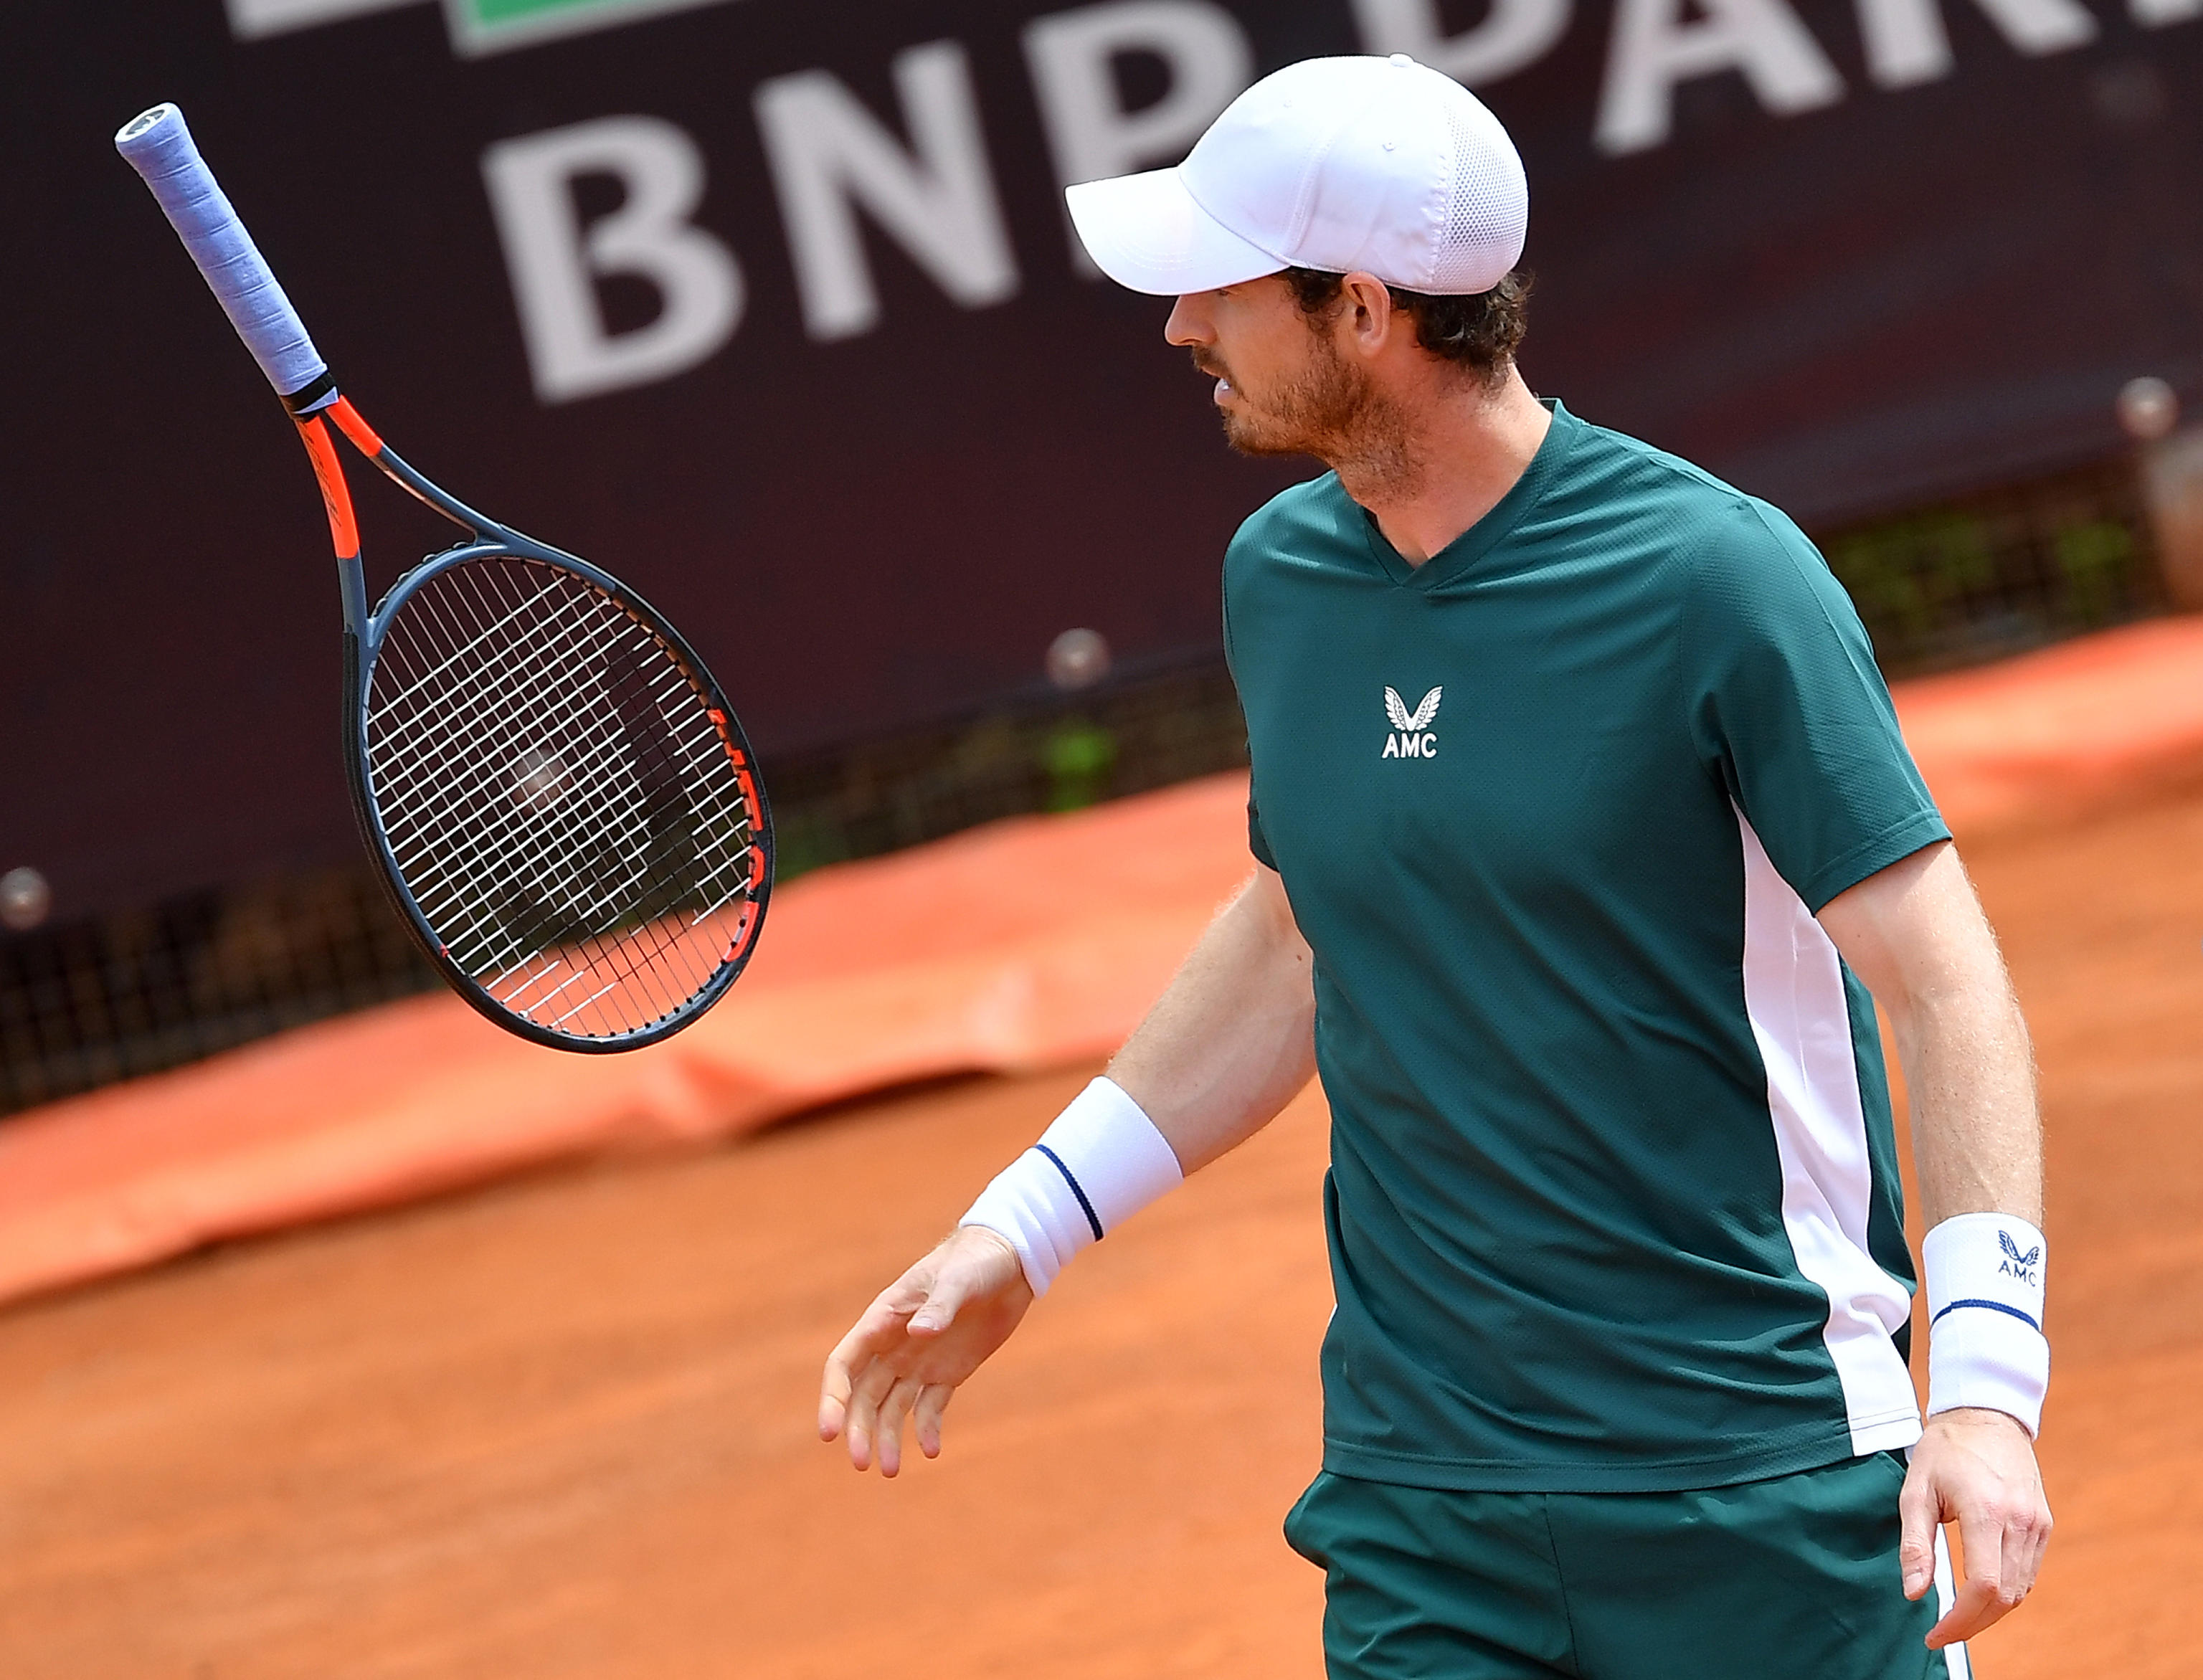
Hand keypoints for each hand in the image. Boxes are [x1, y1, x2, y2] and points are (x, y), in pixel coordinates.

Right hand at [818, 1225, 1034, 1476]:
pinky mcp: (947, 1373)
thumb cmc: (975, 1262)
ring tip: (890, 1470)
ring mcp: (919, 1362)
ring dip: (887, 1438)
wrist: (1010, 1263)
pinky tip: (932, 1450)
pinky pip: (929, 1408)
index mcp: (882, 1321)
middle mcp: (894, 1346)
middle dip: (859, 1429)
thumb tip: (918, 1333)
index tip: (829, 1432)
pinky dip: (926, 1430)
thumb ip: (939, 1306)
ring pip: (891, 1408)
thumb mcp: (958, 1281)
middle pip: (863, 1396)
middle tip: (863, 1463)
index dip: (833, 1399)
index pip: (844, 1366)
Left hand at [1900, 1407, 2052, 1647]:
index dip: (1960, 1620)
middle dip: (1972, 1624)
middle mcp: (2020, 1521)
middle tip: (1941, 1633)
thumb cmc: (1944, 1449)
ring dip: (1989, 1613)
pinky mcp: (2044, 1525)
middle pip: (2004, 1597)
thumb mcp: (1915, 1490)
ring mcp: (2037, 1524)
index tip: (1934, 1633)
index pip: (1983, 1586)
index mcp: (1986, 1511)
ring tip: (1956, 1617)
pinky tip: (1979, 1593)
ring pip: (2020, 1591)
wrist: (1987, 1415)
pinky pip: (2027, 1573)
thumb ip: (1915, 1544)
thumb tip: (1914, 1593)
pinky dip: (2005, 1592)